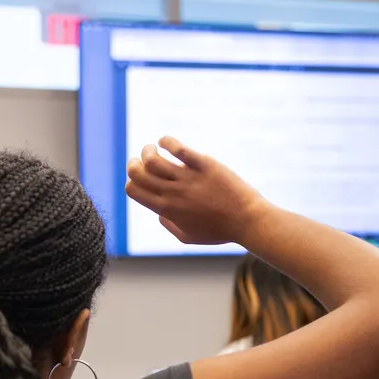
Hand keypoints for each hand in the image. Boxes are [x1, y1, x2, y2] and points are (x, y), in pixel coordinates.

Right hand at [125, 137, 266, 245]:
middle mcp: (174, 193)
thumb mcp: (189, 237)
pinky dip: (166, 141)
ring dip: (147, 150)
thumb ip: (169, 226)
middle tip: (142, 160)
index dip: (131, 180)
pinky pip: (178, 148)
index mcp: (167, 210)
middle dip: (134, 163)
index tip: (141, 176)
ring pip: (153, 159)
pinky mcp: (204, 165)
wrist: (247, 220)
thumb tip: (158, 213)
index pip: (133, 190)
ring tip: (154, 148)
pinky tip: (166, 142)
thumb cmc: (220, 230)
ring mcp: (188, 178)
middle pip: (138, 172)